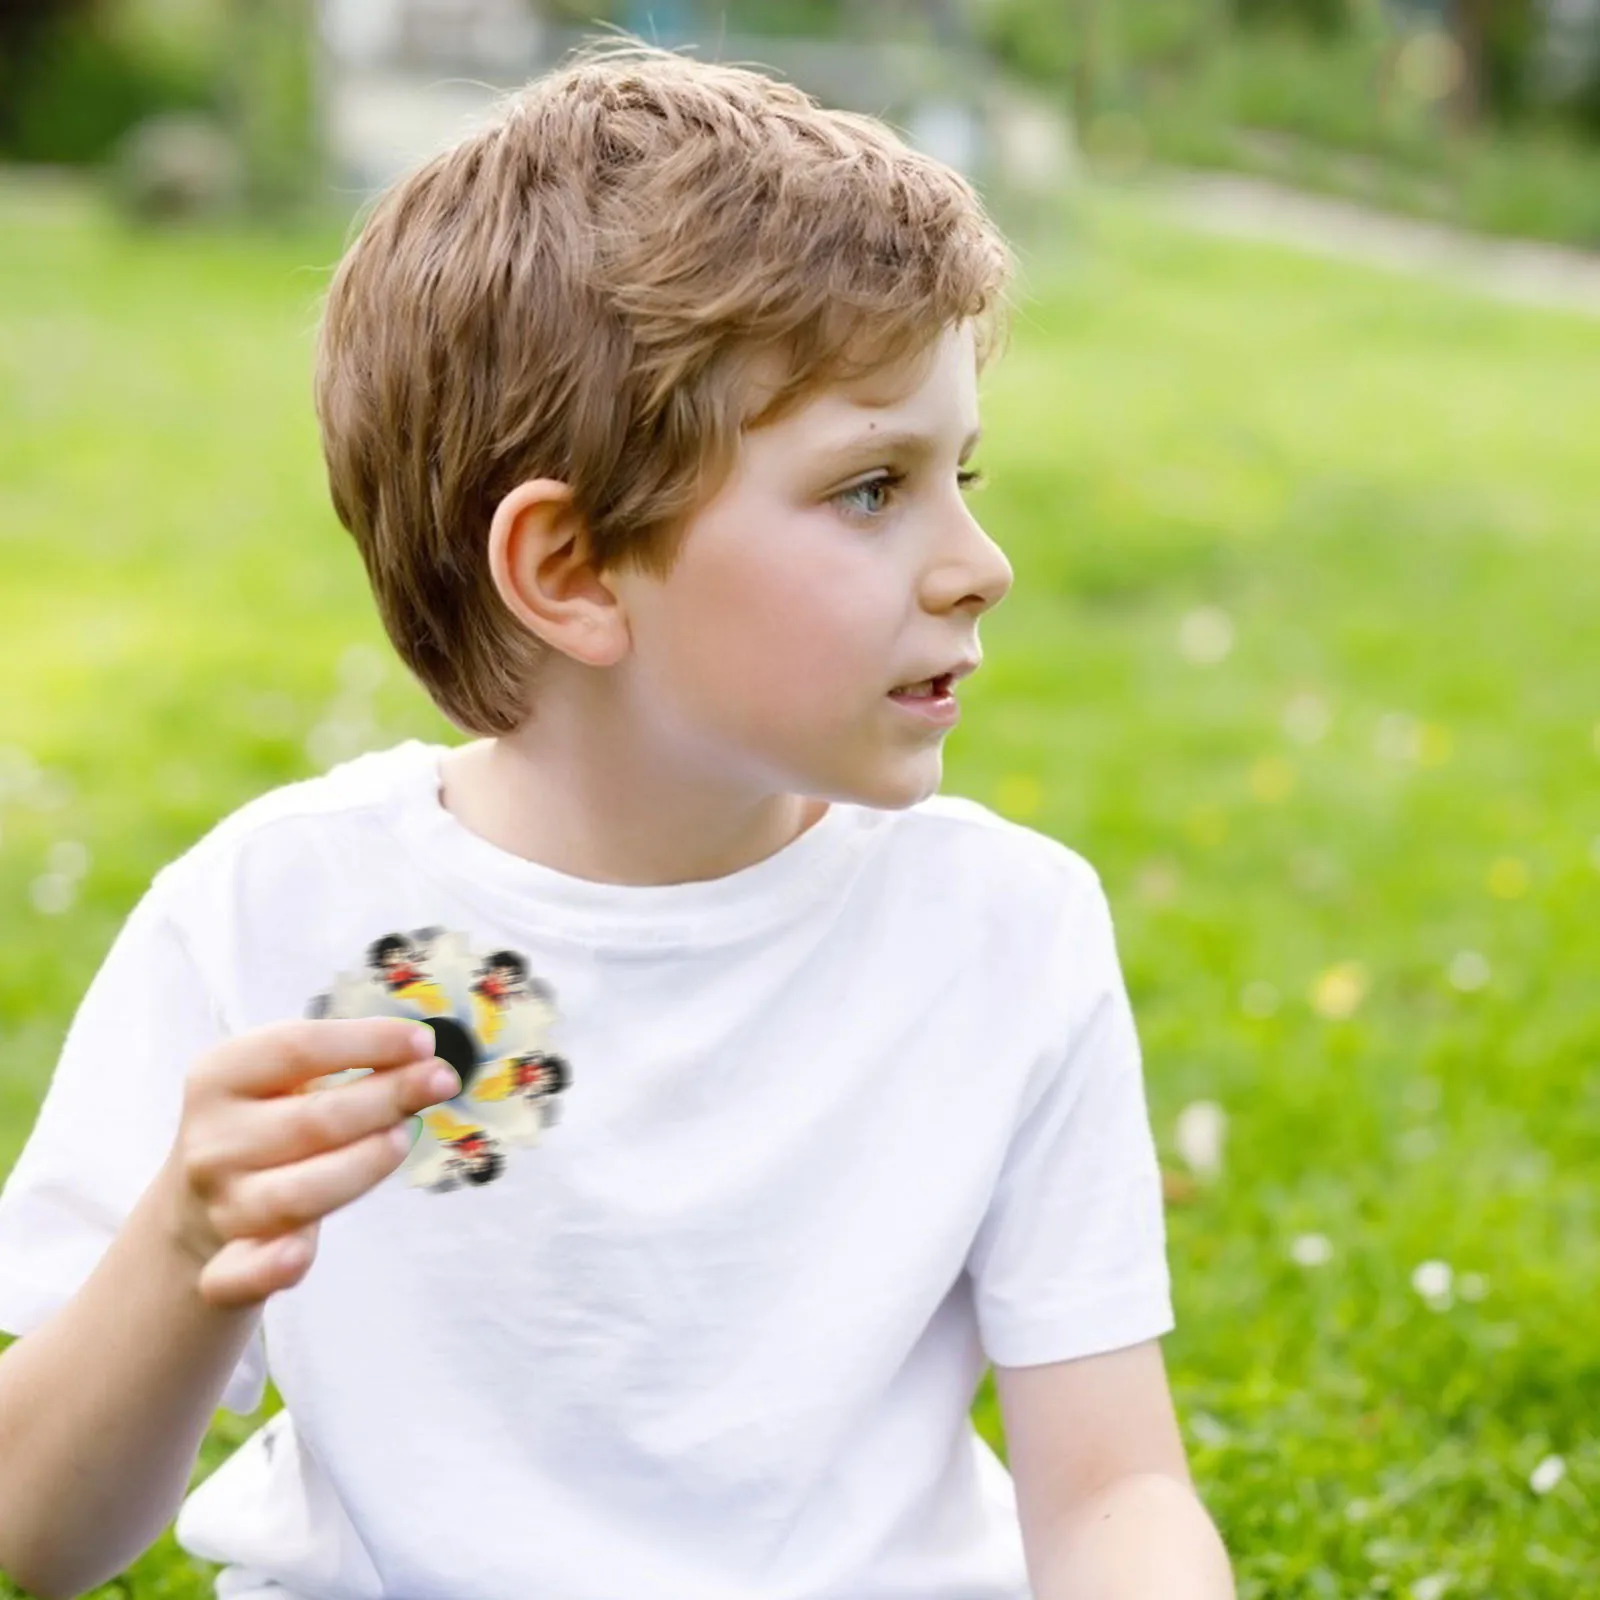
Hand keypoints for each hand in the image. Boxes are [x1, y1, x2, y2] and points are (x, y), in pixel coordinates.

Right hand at [158, 1018, 459, 1309]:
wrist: (200, 1211)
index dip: (367, 1041)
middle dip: (387, 1097)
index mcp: (219, 1079)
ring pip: (298, 1194)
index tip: (423, 1040)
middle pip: (312, 1120)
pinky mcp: (223, 1270)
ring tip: (403, 1138)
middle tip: (441, 1081)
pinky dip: (268, 1268)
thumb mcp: (283, 1081)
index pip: (295, 1048)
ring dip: (362, 1166)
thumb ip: (341, 1063)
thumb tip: (419, 1055)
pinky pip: (240, 1275)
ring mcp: (219, 1209)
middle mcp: (212, 1144)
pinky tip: (298, 1255)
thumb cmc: (266, 1128)